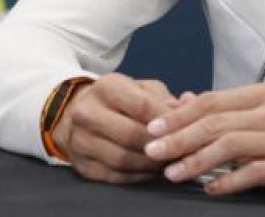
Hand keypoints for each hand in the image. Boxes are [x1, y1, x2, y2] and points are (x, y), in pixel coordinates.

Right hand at [53, 73, 184, 183]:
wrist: (76, 114)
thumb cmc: (118, 100)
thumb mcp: (140, 88)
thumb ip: (164, 99)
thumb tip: (187, 108)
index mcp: (106, 88)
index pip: (141, 106)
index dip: (166, 120)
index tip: (184, 128)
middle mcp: (88, 113)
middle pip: (131, 135)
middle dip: (159, 145)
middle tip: (180, 150)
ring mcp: (81, 141)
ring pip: (122, 159)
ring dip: (150, 164)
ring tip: (169, 162)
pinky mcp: (83, 165)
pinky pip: (115, 176)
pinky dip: (138, 176)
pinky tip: (152, 171)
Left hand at [143, 83, 264, 200]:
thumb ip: (227, 109)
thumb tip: (183, 102)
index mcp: (263, 96)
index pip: (211, 100)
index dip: (178, 115)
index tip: (153, 128)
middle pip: (215, 122)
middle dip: (179, 137)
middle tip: (153, 151)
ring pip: (230, 145)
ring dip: (197, 160)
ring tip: (174, 172)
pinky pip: (253, 172)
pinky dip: (228, 181)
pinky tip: (211, 188)